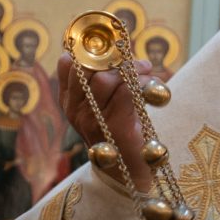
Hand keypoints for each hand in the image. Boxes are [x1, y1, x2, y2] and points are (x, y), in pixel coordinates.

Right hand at [57, 52, 157, 194]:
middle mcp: (75, 111)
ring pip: (106, 79)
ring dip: (132, 70)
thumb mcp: (110, 102)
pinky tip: (151, 86)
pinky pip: (126, 93)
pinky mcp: (114, 128)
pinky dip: (141, 84)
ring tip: (147, 73)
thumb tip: (126, 53)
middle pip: (88, 68)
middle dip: (116, 59)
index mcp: (70, 101)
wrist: (132, 171)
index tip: (113, 48)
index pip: (68, 64)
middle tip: (138, 63)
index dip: (91, 50)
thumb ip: (111, 79)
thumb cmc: (123, 131)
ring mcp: (91, 121)